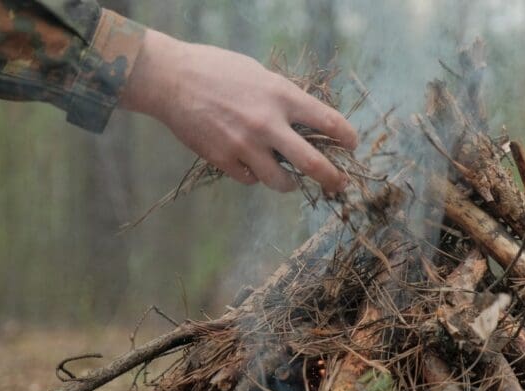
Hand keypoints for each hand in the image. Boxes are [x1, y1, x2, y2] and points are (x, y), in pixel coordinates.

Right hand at [120, 30, 357, 193]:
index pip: (328, 121)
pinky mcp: (223, 159)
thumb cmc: (217, 70)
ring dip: (289, 184)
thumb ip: (282, 99)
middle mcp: (268, 123)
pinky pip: (249, 179)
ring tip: (289, 181)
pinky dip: (253, 176)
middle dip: (332, 179)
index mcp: (281, 95)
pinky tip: (248, 165)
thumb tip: (304, 122)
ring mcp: (245, 145)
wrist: (173, 80)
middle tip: (339, 185)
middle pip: (312, 163)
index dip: (346, 137)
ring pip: (281, 182)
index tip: (352, 145)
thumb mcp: (259, 75)